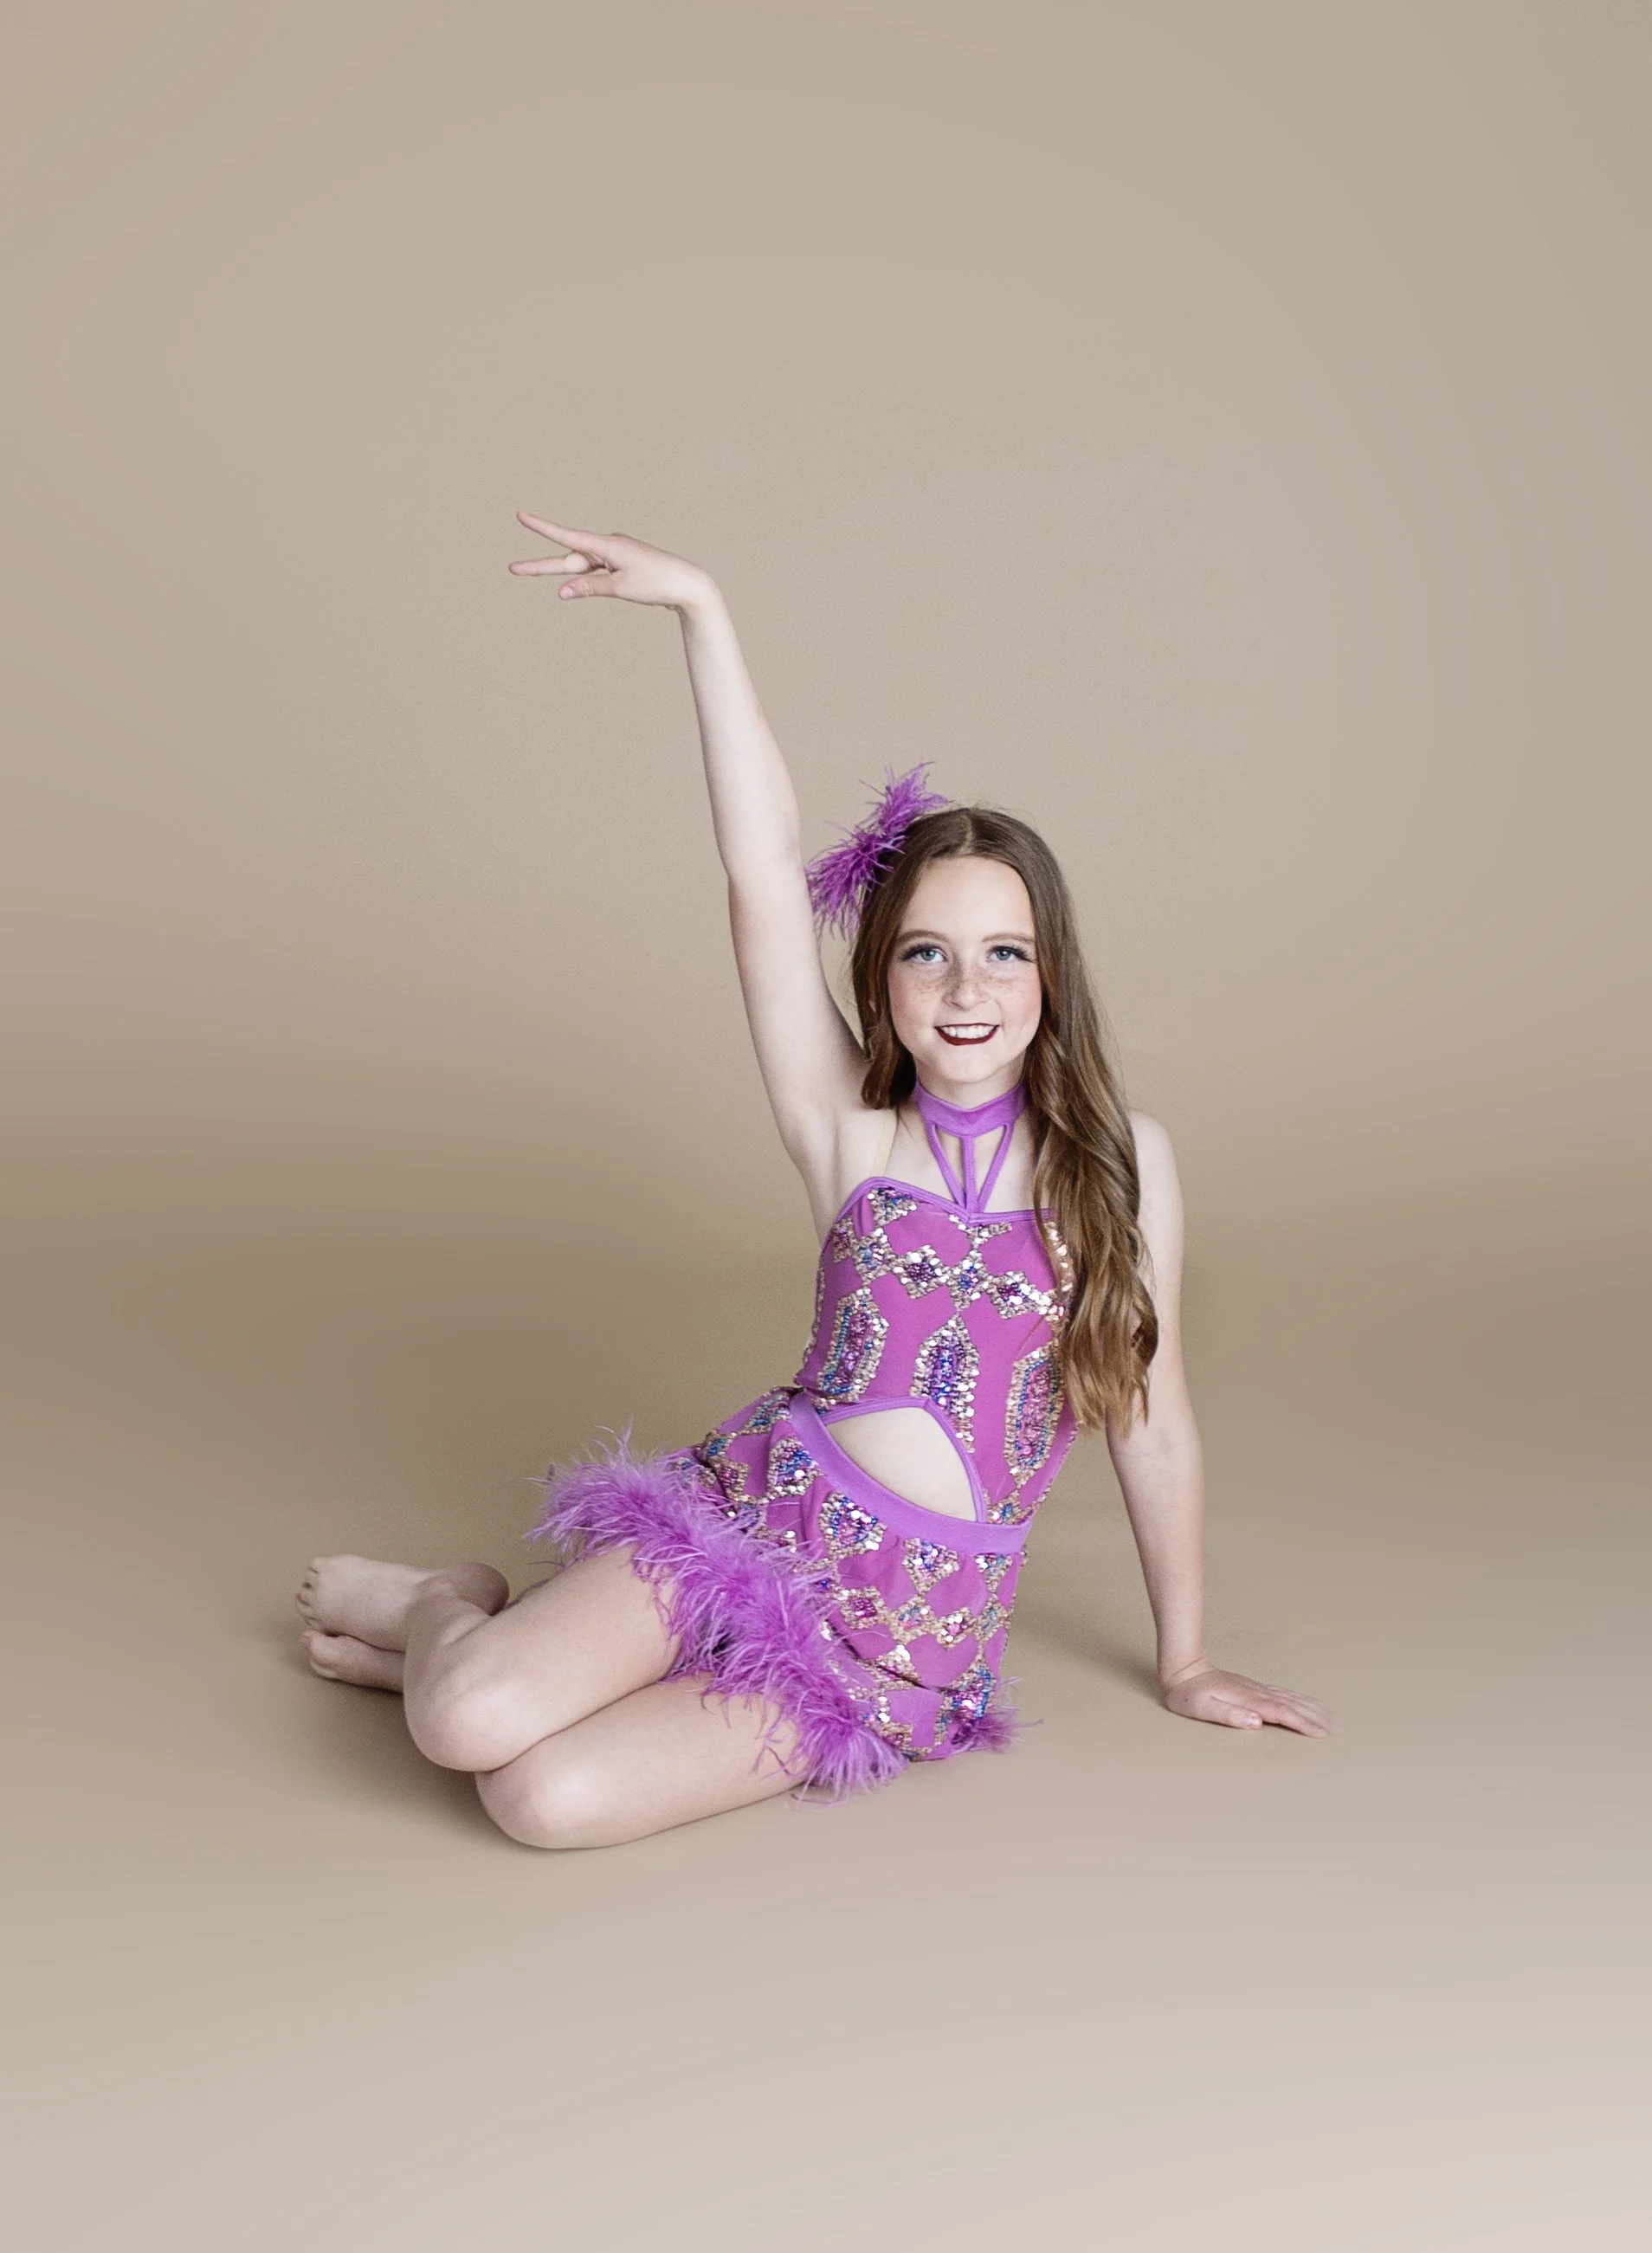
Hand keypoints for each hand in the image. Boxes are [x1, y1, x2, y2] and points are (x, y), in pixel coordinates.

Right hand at [508, 515, 716, 610]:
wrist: (689, 585)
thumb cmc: (657, 583)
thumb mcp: (620, 587)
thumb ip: (589, 588)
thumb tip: (562, 592)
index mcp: (606, 545)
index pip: (565, 537)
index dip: (541, 528)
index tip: (520, 516)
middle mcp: (608, 547)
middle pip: (568, 559)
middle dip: (540, 566)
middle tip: (512, 569)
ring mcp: (615, 558)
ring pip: (581, 569)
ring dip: (564, 578)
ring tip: (537, 578)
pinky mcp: (622, 569)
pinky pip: (596, 575)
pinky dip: (585, 582)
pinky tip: (574, 587)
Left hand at [1161, 1661, 1331, 1735]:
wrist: (1183, 1671)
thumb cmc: (1189, 1694)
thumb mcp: (1202, 1708)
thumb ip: (1229, 1715)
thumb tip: (1256, 1722)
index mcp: (1248, 1700)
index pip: (1282, 1713)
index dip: (1302, 1724)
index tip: (1321, 1734)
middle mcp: (1256, 1693)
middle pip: (1293, 1705)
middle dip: (1316, 1718)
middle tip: (1336, 1730)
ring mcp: (1256, 1689)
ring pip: (1291, 1699)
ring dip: (1312, 1708)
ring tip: (1330, 1718)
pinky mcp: (1254, 1688)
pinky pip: (1283, 1694)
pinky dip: (1299, 1700)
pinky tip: (1306, 1703)